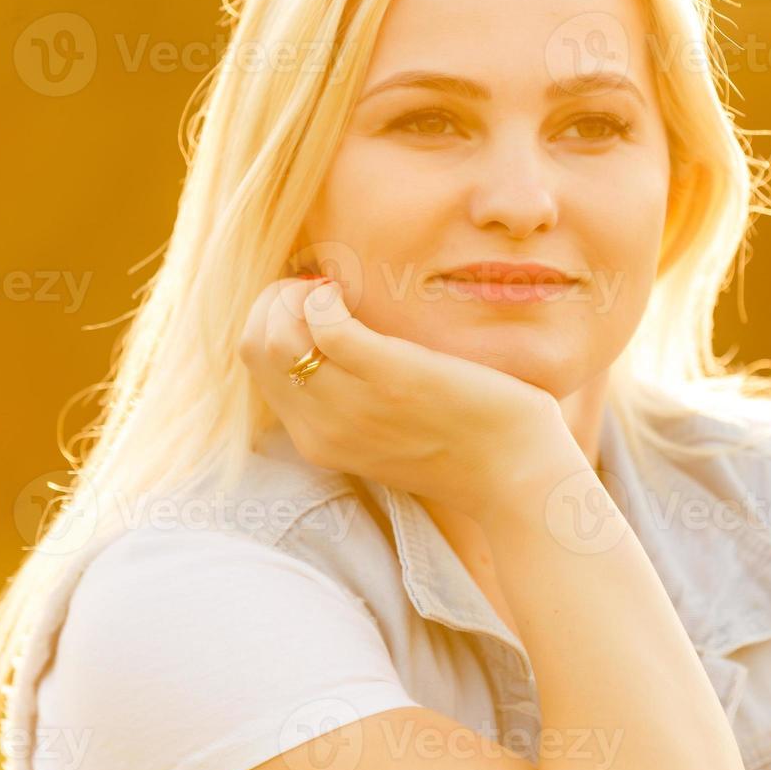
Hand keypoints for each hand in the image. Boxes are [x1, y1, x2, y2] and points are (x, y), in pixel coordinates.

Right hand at [236, 276, 590, 523]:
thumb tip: (337, 338)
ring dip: (295, 296)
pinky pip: (324, 325)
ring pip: (273, 336)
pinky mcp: (391, 377)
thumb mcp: (392, 431)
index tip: (314, 305)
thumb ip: (356, 398)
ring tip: (336, 294)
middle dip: (276, 301)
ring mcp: (353, 405)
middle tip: (322, 292)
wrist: (517, 477)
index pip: (257, 365)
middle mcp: (323, 429)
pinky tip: (349, 295)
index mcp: (319, 441)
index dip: (274, 320)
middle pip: (253, 346)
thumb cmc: (467, 445)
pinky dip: (325, 298)